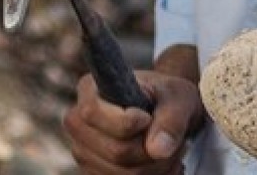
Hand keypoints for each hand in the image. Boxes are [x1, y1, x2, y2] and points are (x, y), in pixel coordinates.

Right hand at [63, 69, 203, 174]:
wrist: (164, 114)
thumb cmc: (167, 99)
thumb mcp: (177, 98)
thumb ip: (171, 119)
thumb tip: (157, 149)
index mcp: (90, 90)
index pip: (93, 113)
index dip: (127, 122)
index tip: (148, 118)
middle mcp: (78, 123)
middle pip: (116, 151)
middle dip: (152, 150)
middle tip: (170, 138)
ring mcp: (83, 152)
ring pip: (124, 174)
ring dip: (157, 167)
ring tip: (168, 150)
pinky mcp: (94, 173)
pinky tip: (161, 165)